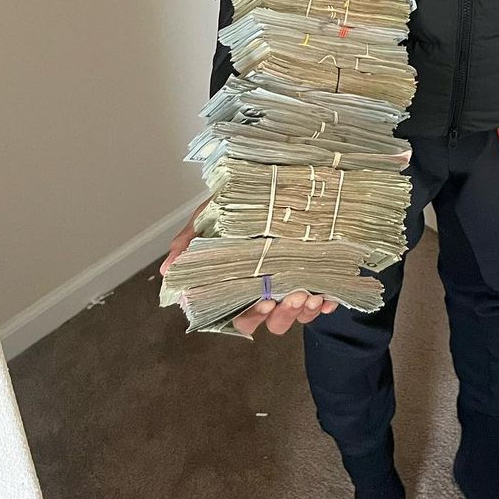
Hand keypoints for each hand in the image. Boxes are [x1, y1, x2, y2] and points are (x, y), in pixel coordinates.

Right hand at [159, 199, 339, 336]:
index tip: (262, 304)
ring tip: (311, 293)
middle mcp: (265, 289)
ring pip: (298, 313)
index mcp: (237, 284)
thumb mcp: (208, 218)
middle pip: (272, 320)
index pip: (241, 316)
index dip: (250, 316)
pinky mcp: (314, 275)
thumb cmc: (235, 203)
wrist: (271, 178)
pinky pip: (322, 297)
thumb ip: (189, 242)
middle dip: (284, 313)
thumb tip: (168, 269)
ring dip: (305, 309)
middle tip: (294, 296)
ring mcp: (290, 283)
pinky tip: (330, 294)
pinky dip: (327, 299)